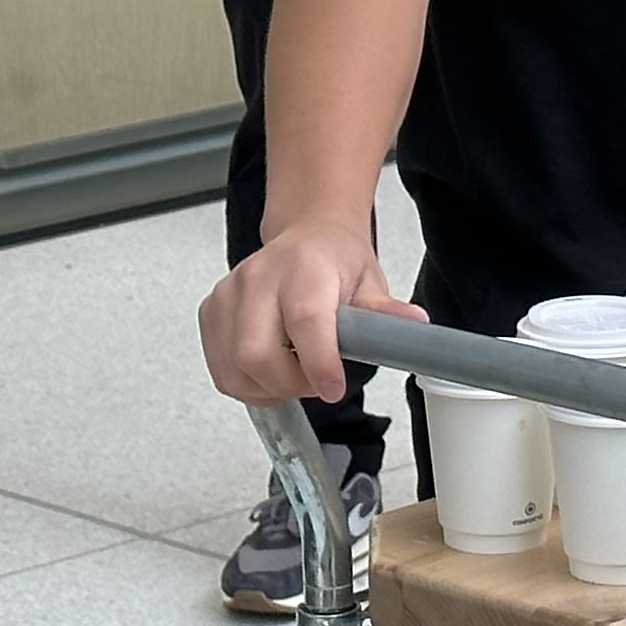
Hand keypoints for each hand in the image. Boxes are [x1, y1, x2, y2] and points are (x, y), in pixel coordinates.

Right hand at [201, 222, 422, 404]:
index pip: (304, 320)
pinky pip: (221, 369)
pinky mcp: (211, 311)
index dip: (317, 363)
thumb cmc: (335, 261)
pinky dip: (246, 383)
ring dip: (268, 388)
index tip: (333, 389)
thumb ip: (386, 312)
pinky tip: (270, 370)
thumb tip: (414, 326)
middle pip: (256, 353)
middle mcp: (259, 276)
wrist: (305, 236)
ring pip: (235, 368)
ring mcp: (229, 293)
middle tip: (316, 382)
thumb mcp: (370, 281)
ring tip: (295, 374)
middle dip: (289, 385)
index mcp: (305, 266)